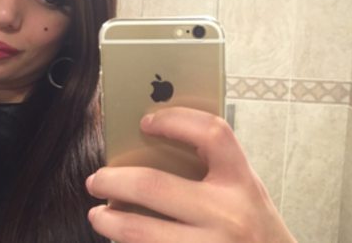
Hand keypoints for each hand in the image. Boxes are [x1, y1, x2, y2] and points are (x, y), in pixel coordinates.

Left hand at [86, 107, 296, 242]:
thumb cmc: (255, 225)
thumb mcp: (244, 188)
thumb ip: (212, 167)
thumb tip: (154, 147)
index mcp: (242, 181)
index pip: (210, 133)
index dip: (175, 120)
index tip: (145, 122)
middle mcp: (228, 214)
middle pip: (155, 186)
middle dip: (114, 180)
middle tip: (96, 179)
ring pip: (141, 232)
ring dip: (110, 223)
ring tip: (97, 214)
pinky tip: (120, 241)